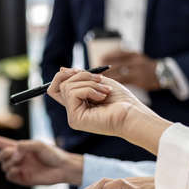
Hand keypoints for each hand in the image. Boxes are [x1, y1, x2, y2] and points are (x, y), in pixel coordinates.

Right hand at [0, 132, 82, 185]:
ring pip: (4, 167)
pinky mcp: (22, 179)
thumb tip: (14, 152)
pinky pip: (9, 176)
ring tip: (21, 162)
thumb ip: (24, 145)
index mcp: (19, 147)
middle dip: (5, 154)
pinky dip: (12, 173)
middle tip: (16, 154)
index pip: (0, 143)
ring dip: (10, 163)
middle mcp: (17, 158)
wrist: (62, 168)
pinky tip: (20, 171)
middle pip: (0, 156)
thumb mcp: (38, 144)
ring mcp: (19, 168)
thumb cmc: (53, 154)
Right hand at [47, 69, 171, 154]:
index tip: (78, 70)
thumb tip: (62, 69)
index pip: (56, 89)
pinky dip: (89, 90)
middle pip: (62, 84)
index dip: (62, 76)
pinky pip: (73, 94)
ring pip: (68, 87)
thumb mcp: (98, 82)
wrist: (133, 113)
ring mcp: (73, 116)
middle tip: (100, 80)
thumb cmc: (121, 100)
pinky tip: (102, 97)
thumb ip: (80, 77)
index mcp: (77, 103)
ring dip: (89, 83)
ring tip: (105, 91)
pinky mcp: (75, 119)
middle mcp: (73, 111)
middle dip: (82, 76)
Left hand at [100, 51, 159, 90]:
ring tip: (99, 82)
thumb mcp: (137, 58)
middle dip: (104, 70)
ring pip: (118, 75)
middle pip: (116, 65)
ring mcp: (138, 72)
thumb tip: (106, 60)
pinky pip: (124, 83)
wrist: (165, 73)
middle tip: (94, 74)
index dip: (107, 57)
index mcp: (134, 55)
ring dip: (108, 79)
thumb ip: (125, 58)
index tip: (99, 60)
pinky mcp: (140, 81)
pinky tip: (109, 87)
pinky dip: (116, 84)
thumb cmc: (147, 67)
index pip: (117, 54)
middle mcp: (136, 62)